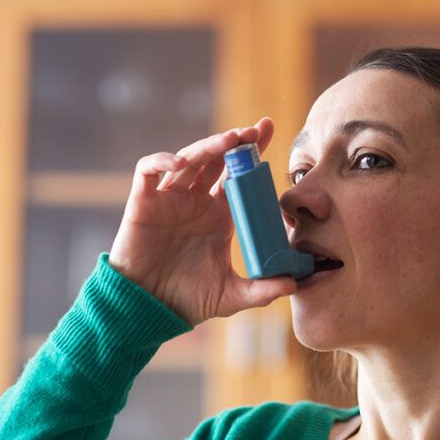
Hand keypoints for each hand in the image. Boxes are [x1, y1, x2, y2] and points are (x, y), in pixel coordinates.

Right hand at [108, 117, 295, 325]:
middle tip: (256, 130)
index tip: (269, 130)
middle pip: (217, 160)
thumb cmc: (187, 299)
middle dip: (235, 142)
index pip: (239, 176)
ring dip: (208, 146)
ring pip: (188, 159)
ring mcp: (170, 199)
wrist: (148, 309)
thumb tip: (295, 284)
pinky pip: (148, 170)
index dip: (252, 152)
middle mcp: (196, 201)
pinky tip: (179, 163)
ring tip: (230, 140)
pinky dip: (161, 161)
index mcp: (219, 215)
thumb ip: (263, 290)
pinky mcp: (143, 202)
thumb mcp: (232, 295)